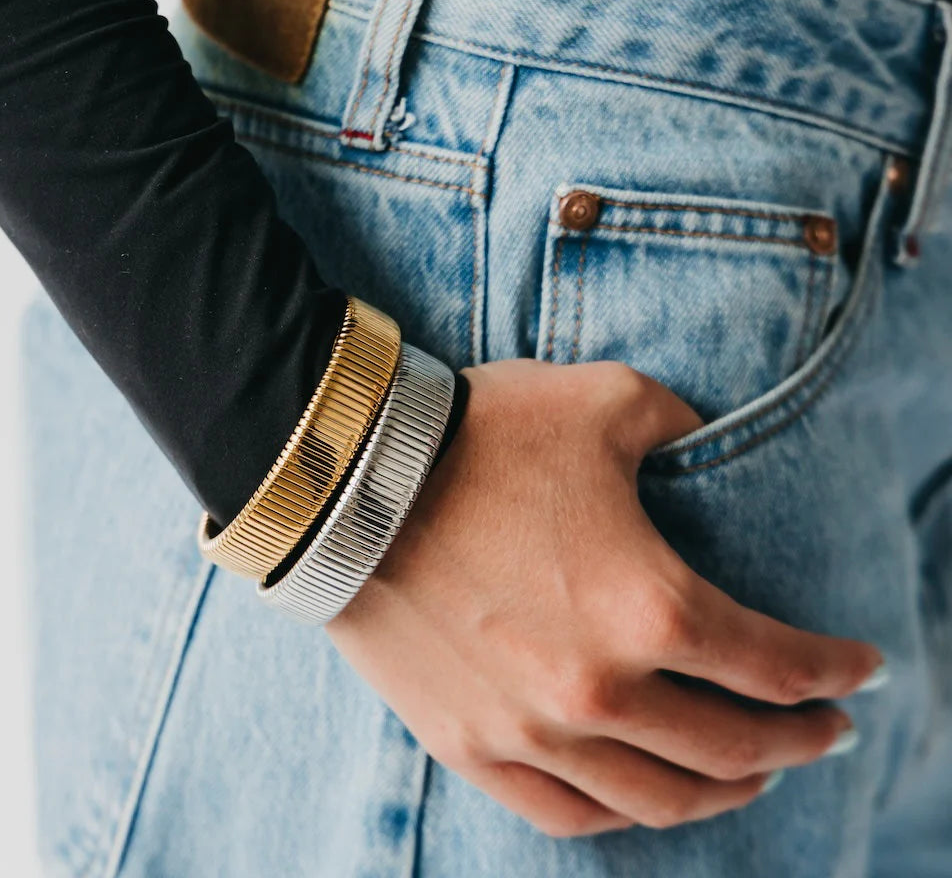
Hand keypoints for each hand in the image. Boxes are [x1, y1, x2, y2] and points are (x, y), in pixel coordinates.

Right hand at [325, 359, 883, 836]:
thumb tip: (702, 443)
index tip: (863, 671)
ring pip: (654, 800)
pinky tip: (637, 797)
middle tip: (823, 729)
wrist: (350, 478)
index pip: (777, 664)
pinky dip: (619, 814)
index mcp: (650, 608)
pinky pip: (561, 812)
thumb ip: (680, 425)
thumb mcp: (607, 401)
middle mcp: (599, 690)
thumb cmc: (481, 435)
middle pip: (731, 748)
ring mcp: (529, 730)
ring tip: (748, 775)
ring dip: (721, 793)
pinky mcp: (468, 743)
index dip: (835, 670)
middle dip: (796, 741)